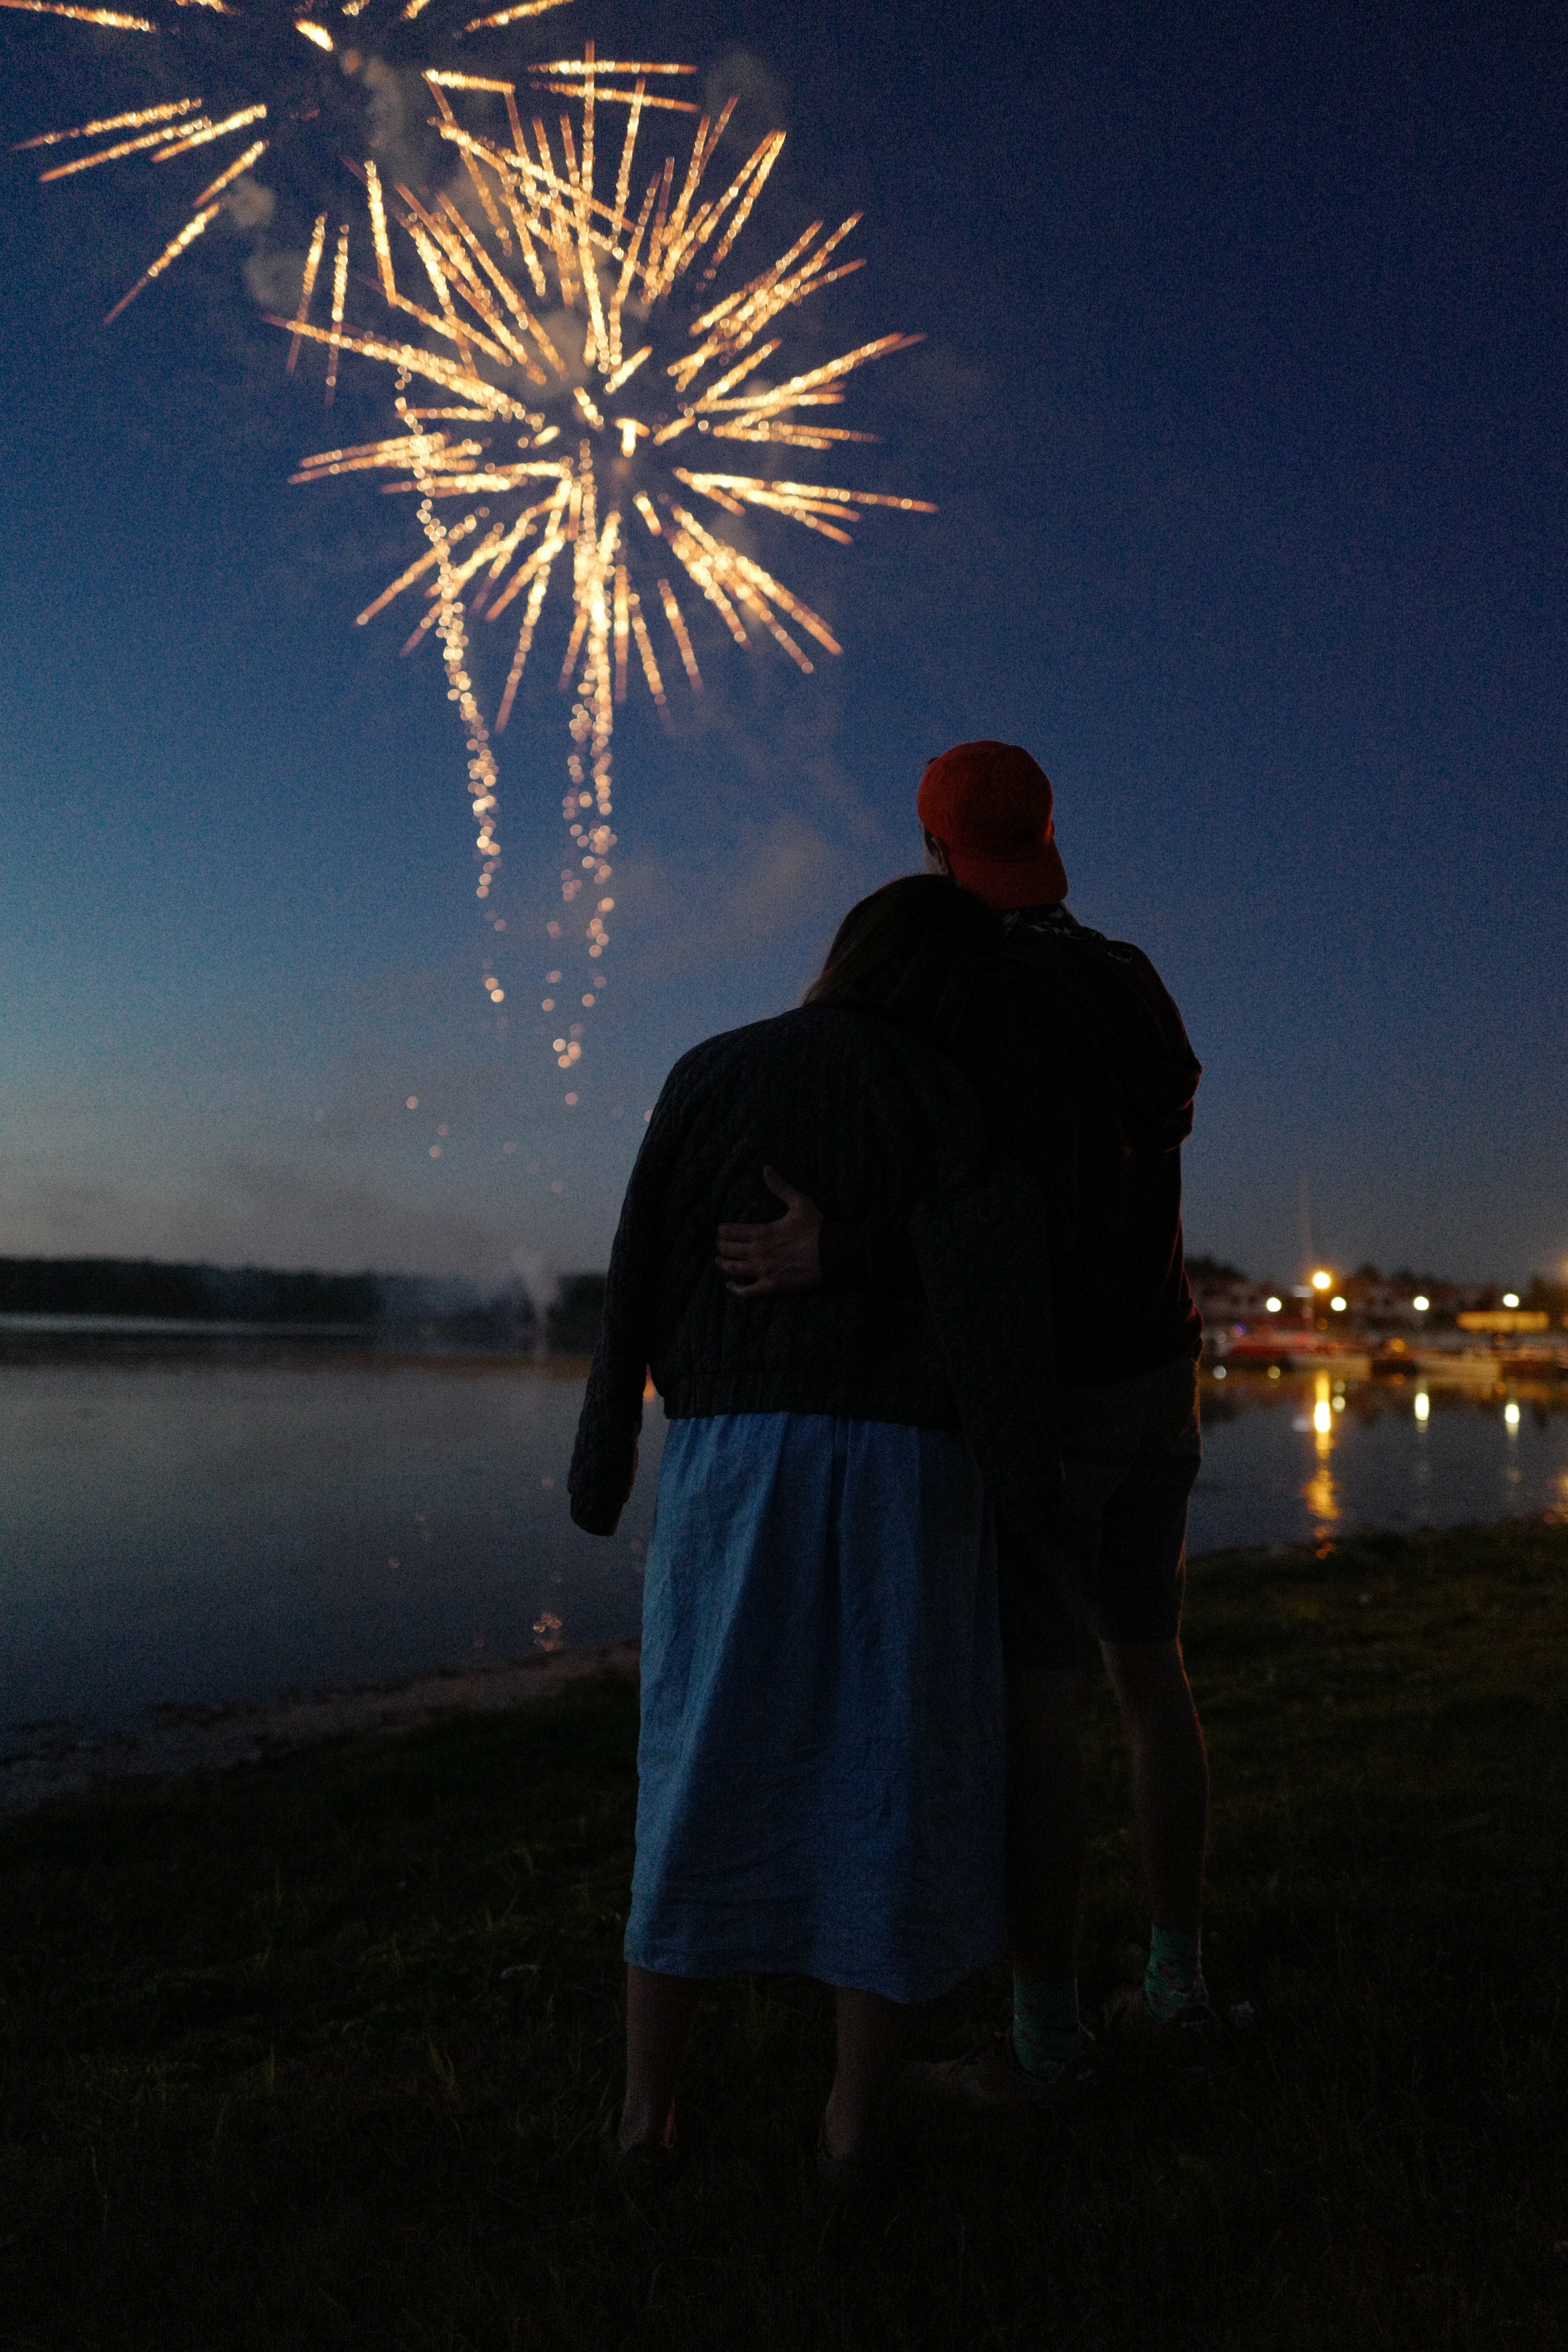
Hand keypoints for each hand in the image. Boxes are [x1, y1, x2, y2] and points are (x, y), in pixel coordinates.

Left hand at [715, 1167, 823, 1295]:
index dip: (722, 1231)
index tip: (720, 1230)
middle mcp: (759, 1253)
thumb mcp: (800, 1203)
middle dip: (721, 1246)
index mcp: (763, 1233)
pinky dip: (735, 1289)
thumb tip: (766, 1168)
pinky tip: (730, 1285)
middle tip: (719, 1244)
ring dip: (724, 1264)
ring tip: (719, 1260)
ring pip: (734, 1269)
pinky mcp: (772, 1287)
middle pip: (729, 1250)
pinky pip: (748, 1292)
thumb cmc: (818, 1229)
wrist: (835, 1255)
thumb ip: (780, 1187)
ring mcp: (764, 1271)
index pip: (732, 1232)